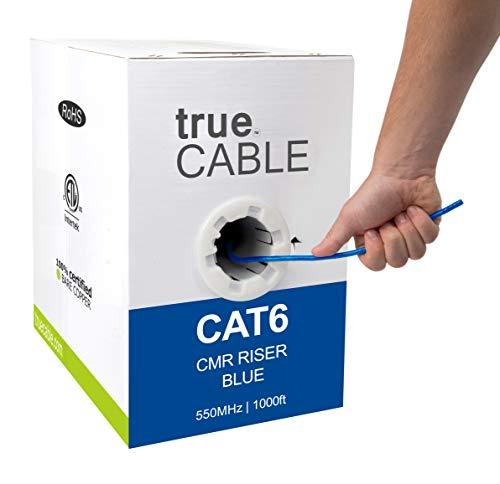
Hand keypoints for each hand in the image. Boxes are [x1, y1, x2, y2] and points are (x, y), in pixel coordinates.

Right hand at [312, 171, 441, 270]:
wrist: (400, 174)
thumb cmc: (375, 192)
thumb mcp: (349, 218)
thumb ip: (334, 239)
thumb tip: (316, 253)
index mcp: (370, 243)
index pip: (375, 264)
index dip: (376, 251)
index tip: (371, 232)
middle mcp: (390, 243)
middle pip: (396, 261)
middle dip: (392, 238)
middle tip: (387, 221)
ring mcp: (410, 238)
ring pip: (415, 253)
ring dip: (407, 229)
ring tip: (400, 214)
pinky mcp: (427, 230)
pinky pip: (429, 238)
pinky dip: (421, 221)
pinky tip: (413, 210)